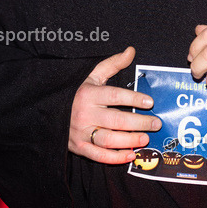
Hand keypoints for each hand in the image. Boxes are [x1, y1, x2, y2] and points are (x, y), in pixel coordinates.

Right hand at [68, 46, 161, 163]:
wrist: (50, 112)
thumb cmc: (78, 93)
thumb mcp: (92, 76)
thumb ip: (112, 64)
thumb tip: (131, 50)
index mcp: (88, 94)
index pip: (114, 96)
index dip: (133, 99)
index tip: (149, 102)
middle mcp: (84, 114)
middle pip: (116, 120)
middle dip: (139, 123)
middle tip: (156, 123)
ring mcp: (81, 132)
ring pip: (109, 139)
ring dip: (130, 140)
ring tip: (146, 138)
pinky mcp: (79, 147)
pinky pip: (99, 156)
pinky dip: (116, 157)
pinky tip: (131, 154)